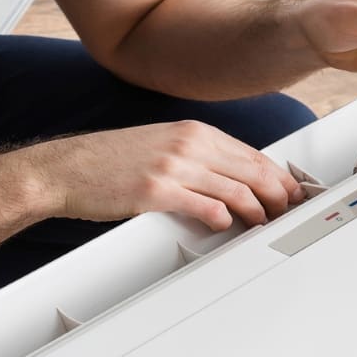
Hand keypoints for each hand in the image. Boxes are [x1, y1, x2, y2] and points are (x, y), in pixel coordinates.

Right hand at [0, 121, 304, 230]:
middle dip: (278, 194)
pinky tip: (226, 225)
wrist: (65, 168)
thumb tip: (230, 179)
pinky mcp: (156, 190)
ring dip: (257, 211)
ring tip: (264, 224)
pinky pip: (204, 205)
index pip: (251, 153)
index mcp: (191, 131)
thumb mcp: (160, 145)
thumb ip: (196, 157)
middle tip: (289, 212)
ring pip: (236, 189)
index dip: (278, 176)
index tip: (291, 192)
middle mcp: (187, 144)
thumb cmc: (107, 162)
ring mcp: (173, 166)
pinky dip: (222, 218)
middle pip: (252, 170)